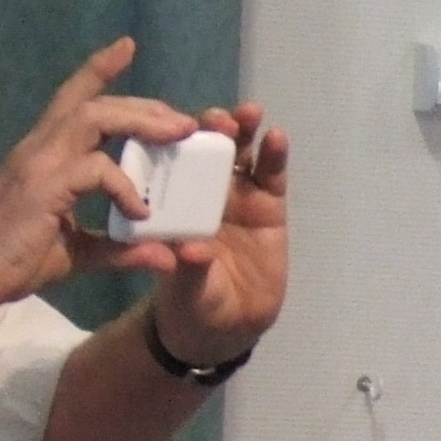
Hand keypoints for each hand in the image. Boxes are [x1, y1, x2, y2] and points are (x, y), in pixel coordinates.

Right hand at [0, 38, 197, 307]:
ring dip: (141, 122)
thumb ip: (122, 249)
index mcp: (45, 155)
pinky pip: (93, 170)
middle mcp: (40, 149)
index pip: (74, 100)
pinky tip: (141, 209)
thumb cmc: (12, 259)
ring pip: (93, 119)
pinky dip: (124, 185)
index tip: (127, 47)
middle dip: (143, 106)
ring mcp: (39, 165)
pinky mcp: (41, 188)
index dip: (98, 71)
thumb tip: (167, 255)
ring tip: (178, 136)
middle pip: (95, 104)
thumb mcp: (78, 253)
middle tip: (185, 121)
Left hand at [146, 102, 289, 366]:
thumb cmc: (192, 304)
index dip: (165, 140)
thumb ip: (188, 270)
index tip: (167, 125)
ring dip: (241, 131)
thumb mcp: (184, 290)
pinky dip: (274, 156)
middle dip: (208, 129)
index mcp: (168, 204)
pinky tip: (277, 138)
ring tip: (246, 114)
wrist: (229, 326)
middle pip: (202, 149)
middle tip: (213, 119)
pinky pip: (270, 176)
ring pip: (237, 154)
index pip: (163, 163)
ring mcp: (234, 196)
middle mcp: (198, 192)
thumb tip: (193, 251)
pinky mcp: (267, 206)